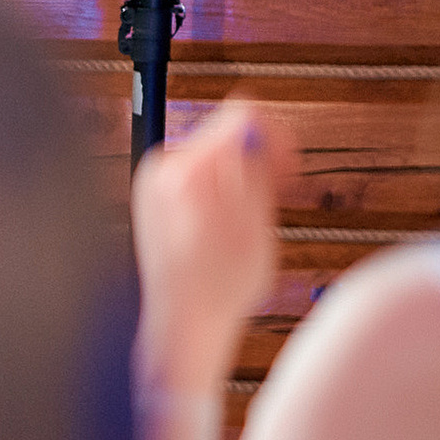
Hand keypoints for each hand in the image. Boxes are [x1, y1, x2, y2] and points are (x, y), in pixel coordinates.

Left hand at [132, 97, 296, 392]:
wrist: (184, 323)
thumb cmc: (220, 287)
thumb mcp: (257, 224)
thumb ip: (257, 169)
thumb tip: (258, 128)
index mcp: (187, 171)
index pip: (241, 116)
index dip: (277, 137)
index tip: (288, 167)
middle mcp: (161, 170)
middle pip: (224, 133)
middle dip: (256, 158)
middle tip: (275, 194)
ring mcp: (152, 183)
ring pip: (211, 154)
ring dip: (237, 175)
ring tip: (250, 217)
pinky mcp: (151, 196)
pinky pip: (194, 174)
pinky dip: (217, 187)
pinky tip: (229, 221)